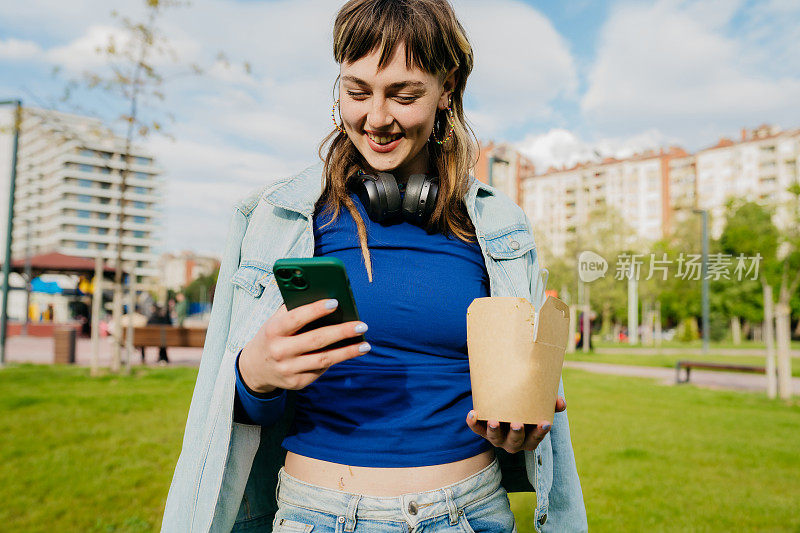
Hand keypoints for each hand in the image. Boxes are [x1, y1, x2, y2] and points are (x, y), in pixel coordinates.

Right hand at [239, 299, 370, 393]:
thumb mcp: (275, 321)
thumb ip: (295, 309)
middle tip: (362, 325)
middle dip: (341, 332)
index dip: (315, 310)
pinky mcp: (296, 383)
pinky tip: (349, 353)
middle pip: (316, 340)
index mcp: (273, 330)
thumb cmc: (272, 336)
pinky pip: (320, 370)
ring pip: (323, 360)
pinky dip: (336, 360)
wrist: (255, 367)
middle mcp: (279, 351)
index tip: (335, 302)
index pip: (296, 318)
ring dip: (347, 352)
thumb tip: (326, 297)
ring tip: (365, 344)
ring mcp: (288, 369)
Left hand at [466, 396, 566, 452]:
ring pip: (494, 439)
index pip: (535, 439)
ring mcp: (496, 437)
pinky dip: (473, 423)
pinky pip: (476, 429)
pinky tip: (473, 413)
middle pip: (514, 443)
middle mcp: (512, 442)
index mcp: (528, 438)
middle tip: (517, 424)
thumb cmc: (528, 406)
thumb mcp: (541, 405)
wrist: (507, 402)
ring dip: (493, 431)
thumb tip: (561, 402)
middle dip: (516, 434)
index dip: (540, 433)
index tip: (545, 423)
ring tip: (493, 421)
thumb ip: (551, 403)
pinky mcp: (482, 429)